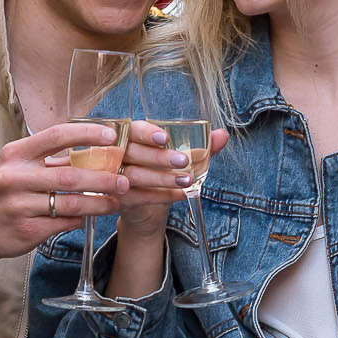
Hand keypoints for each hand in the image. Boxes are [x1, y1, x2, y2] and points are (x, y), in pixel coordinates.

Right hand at [0, 123, 131, 262]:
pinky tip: (90, 216)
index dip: (87, 134)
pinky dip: (81, 219)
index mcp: (15, 154)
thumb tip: (90, 149)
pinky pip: (64, 223)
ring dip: (99, 203)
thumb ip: (45, 157)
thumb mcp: (13, 165)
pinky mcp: (26, 231)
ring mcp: (20, 206)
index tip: (112, 135)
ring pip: (71, 203)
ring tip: (116, 201)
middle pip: (70, 174)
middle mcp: (15, 177)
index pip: (56, 136)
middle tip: (125, 179)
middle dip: (103, 177)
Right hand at [115, 124, 231, 234]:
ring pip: (135, 175)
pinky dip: (161, 196)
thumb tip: (223, 135)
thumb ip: (200, 147)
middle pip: (133, 152)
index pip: (133, 129)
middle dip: (159, 157)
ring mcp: (114, 177)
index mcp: (130, 137)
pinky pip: (137, 196)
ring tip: (188, 180)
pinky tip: (180, 195)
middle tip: (184, 161)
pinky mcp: (118, 199)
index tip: (164, 138)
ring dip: (163, 178)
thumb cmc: (159, 173)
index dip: (147, 134)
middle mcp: (117, 155)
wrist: (144, 208)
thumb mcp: (180, 158)